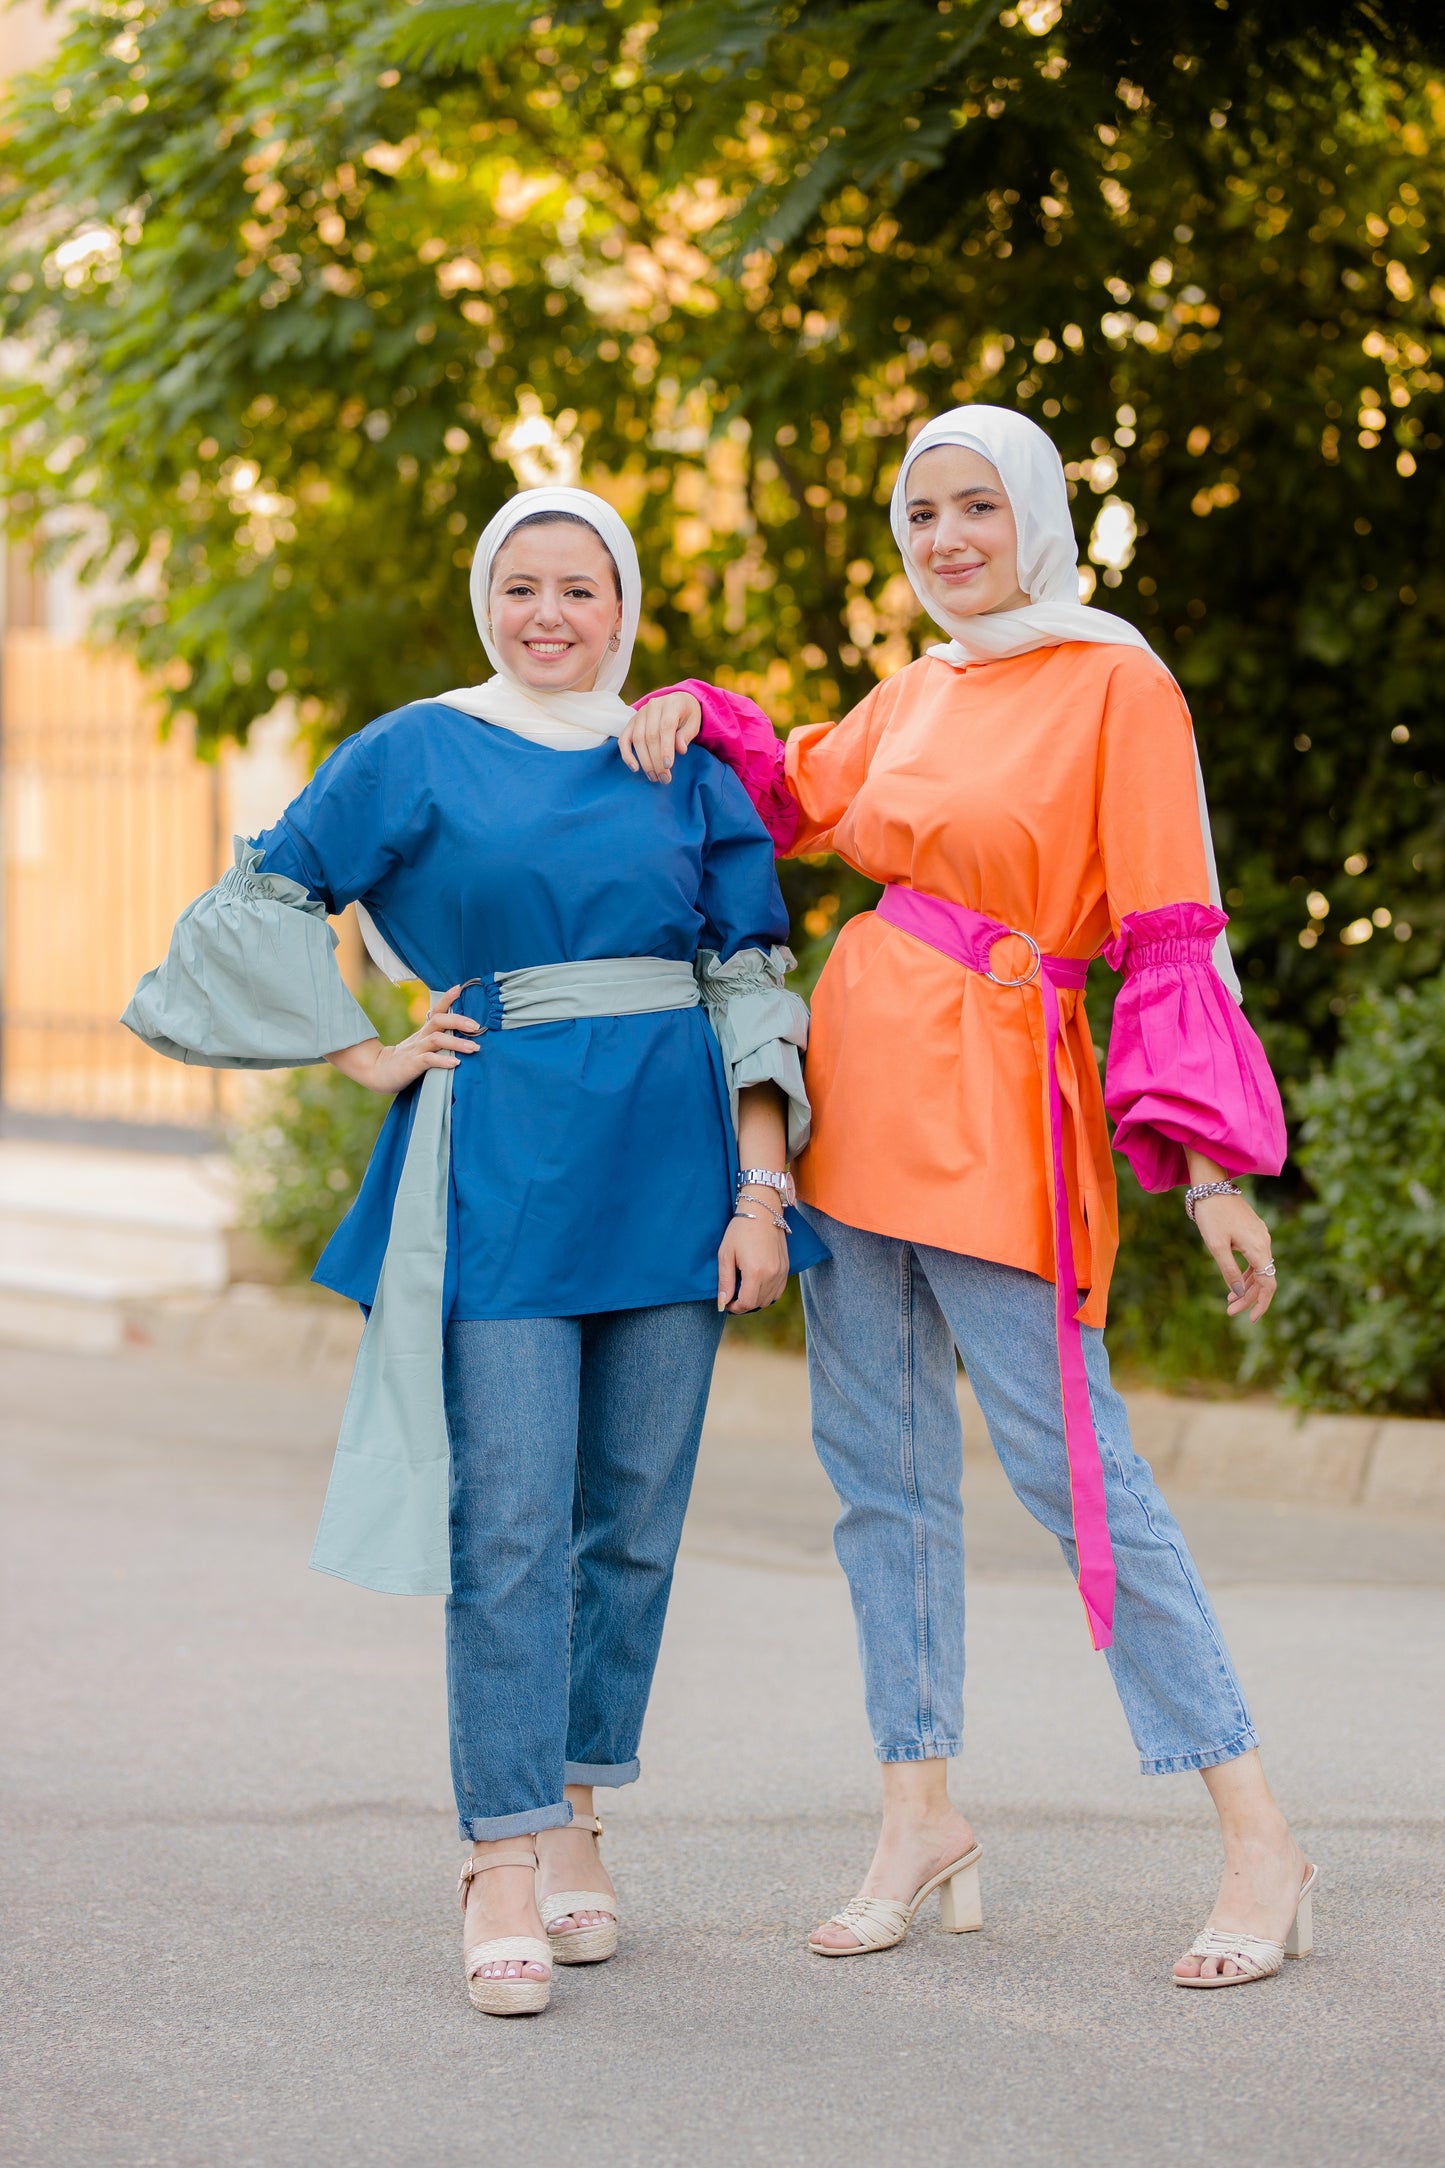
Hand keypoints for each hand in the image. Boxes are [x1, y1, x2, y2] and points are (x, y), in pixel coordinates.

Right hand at [326, 985, 480, 1093]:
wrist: (378, 1072)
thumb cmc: (405, 1061)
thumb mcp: (422, 1047)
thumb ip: (438, 1043)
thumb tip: (464, 1041)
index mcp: (424, 1032)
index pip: (437, 1011)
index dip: (447, 998)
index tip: (459, 988)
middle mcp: (420, 1038)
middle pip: (439, 1021)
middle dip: (459, 1021)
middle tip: (477, 1026)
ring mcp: (416, 1050)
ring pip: (437, 1040)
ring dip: (457, 1043)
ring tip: (474, 1048)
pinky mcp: (412, 1064)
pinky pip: (428, 1060)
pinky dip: (443, 1061)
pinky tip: (455, 1063)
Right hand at [618, 691, 701, 782]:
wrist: (676, 701)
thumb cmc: (687, 715)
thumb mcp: (694, 722)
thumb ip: (687, 734)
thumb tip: (680, 749)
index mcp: (671, 704)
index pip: (666, 727)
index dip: (666, 747)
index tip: (668, 766)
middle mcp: (653, 706)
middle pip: (651, 736)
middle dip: (656, 760)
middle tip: (664, 778)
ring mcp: (640, 714)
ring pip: (638, 739)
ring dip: (644, 761)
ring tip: (654, 777)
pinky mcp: (631, 722)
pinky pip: (624, 739)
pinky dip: (627, 754)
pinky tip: (635, 768)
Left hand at [716, 1208, 788, 1313]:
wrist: (763, 1211)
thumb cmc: (740, 1230)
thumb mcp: (726, 1254)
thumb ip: (725, 1281)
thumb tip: (723, 1304)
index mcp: (755, 1272)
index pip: (746, 1303)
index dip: (734, 1307)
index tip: (726, 1302)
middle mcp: (772, 1274)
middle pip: (758, 1304)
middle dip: (743, 1305)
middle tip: (732, 1296)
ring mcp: (782, 1272)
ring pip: (769, 1300)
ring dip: (755, 1300)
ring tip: (744, 1289)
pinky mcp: (786, 1268)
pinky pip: (778, 1291)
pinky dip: (767, 1294)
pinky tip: (756, 1285)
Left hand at [1191, 1190, 1276, 1321]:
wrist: (1211, 1186)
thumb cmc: (1212, 1215)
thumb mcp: (1216, 1246)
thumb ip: (1229, 1270)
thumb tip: (1237, 1291)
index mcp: (1258, 1248)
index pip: (1268, 1283)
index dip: (1261, 1303)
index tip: (1252, 1319)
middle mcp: (1264, 1242)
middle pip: (1263, 1278)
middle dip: (1248, 1297)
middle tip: (1230, 1311)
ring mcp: (1260, 1236)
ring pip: (1259, 1268)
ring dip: (1246, 1285)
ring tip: (1230, 1299)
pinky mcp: (1253, 1231)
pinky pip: (1255, 1258)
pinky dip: (1246, 1271)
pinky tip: (1235, 1281)